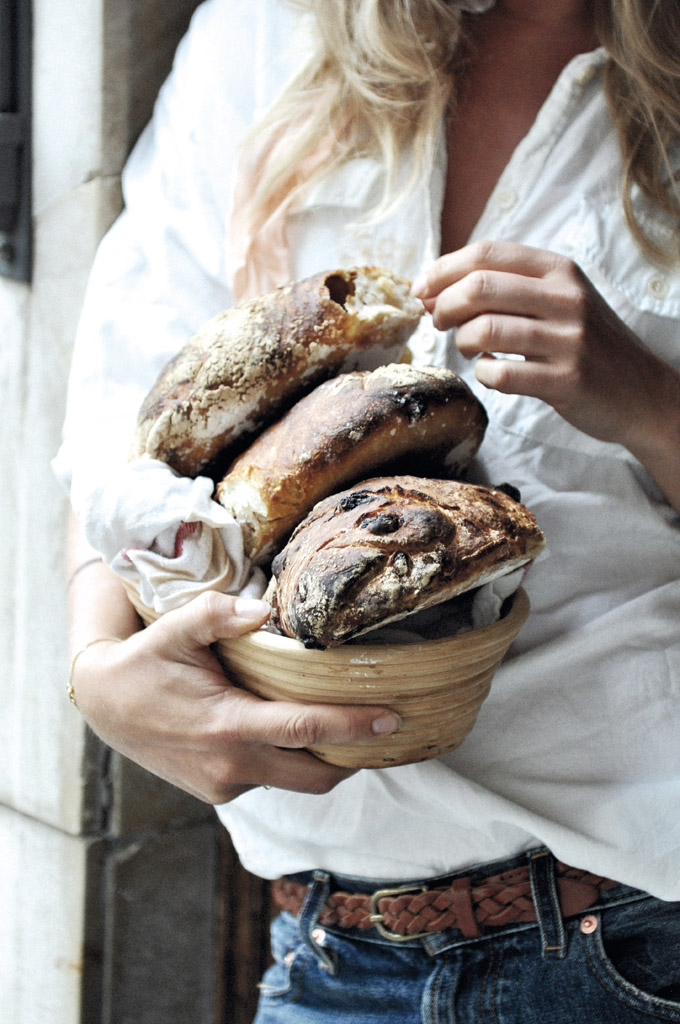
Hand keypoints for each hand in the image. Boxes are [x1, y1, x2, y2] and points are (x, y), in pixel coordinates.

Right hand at [71, 592, 400, 803]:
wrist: (103, 705)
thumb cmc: (144, 662)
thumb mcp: (174, 629)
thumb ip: (218, 614)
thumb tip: (264, 608)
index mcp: (227, 725)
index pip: (305, 729)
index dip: (353, 725)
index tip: (392, 718)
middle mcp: (230, 765)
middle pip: (315, 775)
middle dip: (354, 757)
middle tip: (381, 728)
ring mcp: (223, 784)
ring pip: (293, 780)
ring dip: (321, 760)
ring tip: (344, 725)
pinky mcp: (217, 791)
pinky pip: (268, 779)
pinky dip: (288, 760)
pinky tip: (292, 732)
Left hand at [412, 240, 679, 457]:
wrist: (643, 393)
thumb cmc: (587, 345)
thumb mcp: (561, 300)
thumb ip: (508, 289)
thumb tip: (435, 288)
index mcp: (560, 270)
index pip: (486, 254)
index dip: (443, 270)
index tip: (422, 290)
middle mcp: (566, 298)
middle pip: (479, 288)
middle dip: (444, 306)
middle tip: (438, 323)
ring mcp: (568, 340)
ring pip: (485, 331)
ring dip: (461, 342)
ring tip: (468, 349)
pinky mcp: (565, 380)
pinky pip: (500, 373)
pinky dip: (483, 374)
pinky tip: (491, 372)